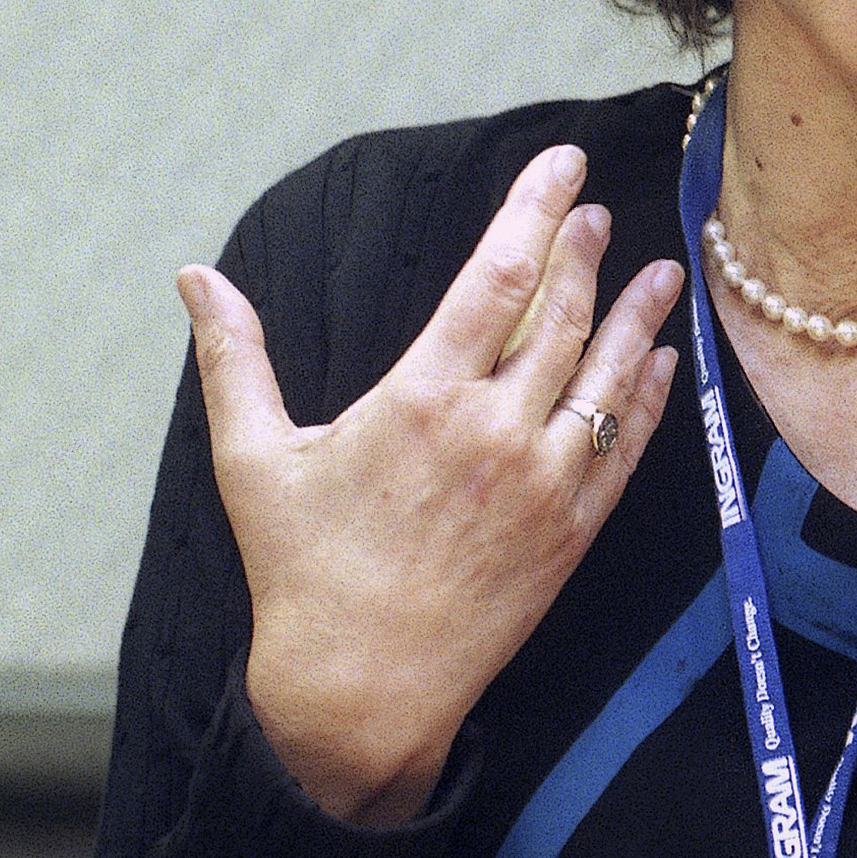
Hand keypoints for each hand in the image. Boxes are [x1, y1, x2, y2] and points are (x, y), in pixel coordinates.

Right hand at [179, 143, 683, 824]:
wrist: (361, 689)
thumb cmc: (301, 572)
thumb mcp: (254, 458)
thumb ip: (235, 357)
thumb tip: (194, 276)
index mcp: (421, 399)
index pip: (497, 277)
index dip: (536, 210)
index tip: (563, 167)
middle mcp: (493, 432)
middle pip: (560, 316)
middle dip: (584, 253)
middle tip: (598, 211)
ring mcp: (542, 483)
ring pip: (606, 376)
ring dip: (637, 316)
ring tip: (662, 269)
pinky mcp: (571, 532)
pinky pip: (626, 449)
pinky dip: (650, 399)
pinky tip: (663, 362)